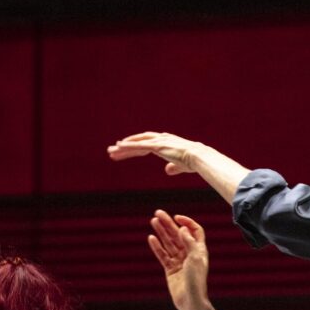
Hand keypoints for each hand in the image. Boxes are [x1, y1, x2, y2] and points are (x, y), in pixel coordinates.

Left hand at [108, 130, 228, 177]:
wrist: (198, 157)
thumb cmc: (193, 162)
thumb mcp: (181, 165)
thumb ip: (173, 167)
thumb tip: (167, 170)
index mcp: (165, 142)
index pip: (145, 145)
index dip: (134, 149)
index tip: (123, 153)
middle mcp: (160, 138)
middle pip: (138, 142)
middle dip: (125, 147)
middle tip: (112, 152)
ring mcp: (158, 141)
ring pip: (136, 143)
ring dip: (123, 148)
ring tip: (111, 152)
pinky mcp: (157, 145)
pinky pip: (139, 145)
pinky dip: (128, 146)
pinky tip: (118, 147)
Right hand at [146, 209, 210, 309]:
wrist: (190, 301)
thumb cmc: (196, 280)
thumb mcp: (194, 258)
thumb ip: (188, 242)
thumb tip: (182, 228)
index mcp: (199, 250)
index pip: (195, 231)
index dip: (187, 222)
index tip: (176, 217)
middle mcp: (189, 254)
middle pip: (178, 234)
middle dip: (168, 223)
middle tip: (158, 213)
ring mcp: (179, 261)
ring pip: (169, 243)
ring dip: (162, 232)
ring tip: (153, 221)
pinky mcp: (170, 269)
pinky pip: (162, 255)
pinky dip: (157, 246)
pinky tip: (151, 238)